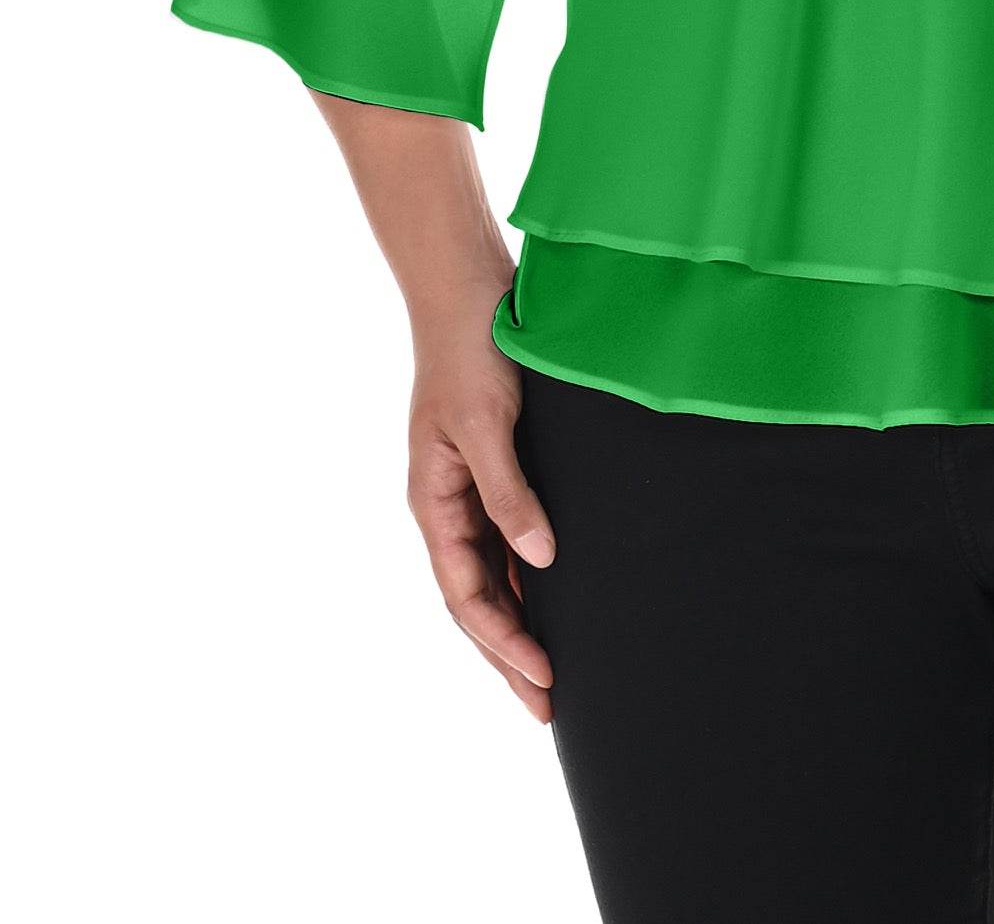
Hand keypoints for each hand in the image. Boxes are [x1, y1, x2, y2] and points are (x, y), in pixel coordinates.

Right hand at [405, 270, 556, 721]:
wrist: (470, 288)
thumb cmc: (472, 351)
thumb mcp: (488, 424)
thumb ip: (509, 494)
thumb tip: (540, 562)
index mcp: (433, 501)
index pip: (465, 593)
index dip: (502, 640)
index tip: (543, 674)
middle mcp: (448, 504)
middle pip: (477, 598)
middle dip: (510, 654)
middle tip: (549, 707)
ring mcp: (469, 488)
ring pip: (493, 575)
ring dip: (521, 621)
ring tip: (556, 671)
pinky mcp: (495, 467)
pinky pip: (507, 539)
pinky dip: (528, 576)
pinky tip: (557, 596)